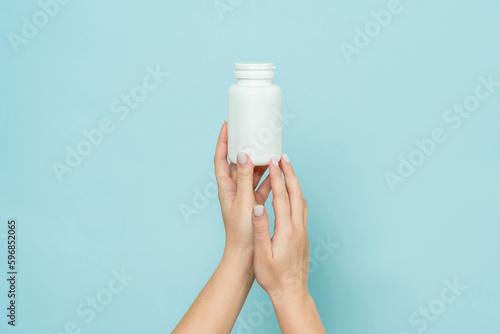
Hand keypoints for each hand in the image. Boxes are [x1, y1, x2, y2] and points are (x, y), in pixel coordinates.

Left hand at [214, 121, 271, 266]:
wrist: (246, 254)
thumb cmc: (240, 231)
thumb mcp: (242, 201)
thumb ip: (243, 178)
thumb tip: (241, 154)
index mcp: (225, 187)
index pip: (220, 159)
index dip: (221, 142)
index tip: (226, 126)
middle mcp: (233, 189)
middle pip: (236, 163)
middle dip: (243, 147)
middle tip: (251, 133)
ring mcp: (245, 195)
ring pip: (251, 172)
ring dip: (258, 161)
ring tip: (267, 148)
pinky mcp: (255, 202)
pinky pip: (262, 184)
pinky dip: (269, 176)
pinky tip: (277, 169)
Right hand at [251, 154, 325, 332]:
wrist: (292, 293)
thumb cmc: (273, 277)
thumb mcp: (262, 255)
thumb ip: (261, 229)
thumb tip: (258, 207)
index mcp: (286, 230)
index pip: (282, 197)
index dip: (277, 178)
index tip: (273, 162)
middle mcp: (298, 228)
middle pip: (296, 194)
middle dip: (289, 174)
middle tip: (283, 158)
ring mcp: (303, 232)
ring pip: (301, 200)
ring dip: (295, 183)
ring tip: (288, 170)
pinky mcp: (304, 236)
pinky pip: (302, 209)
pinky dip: (298, 196)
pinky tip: (294, 195)